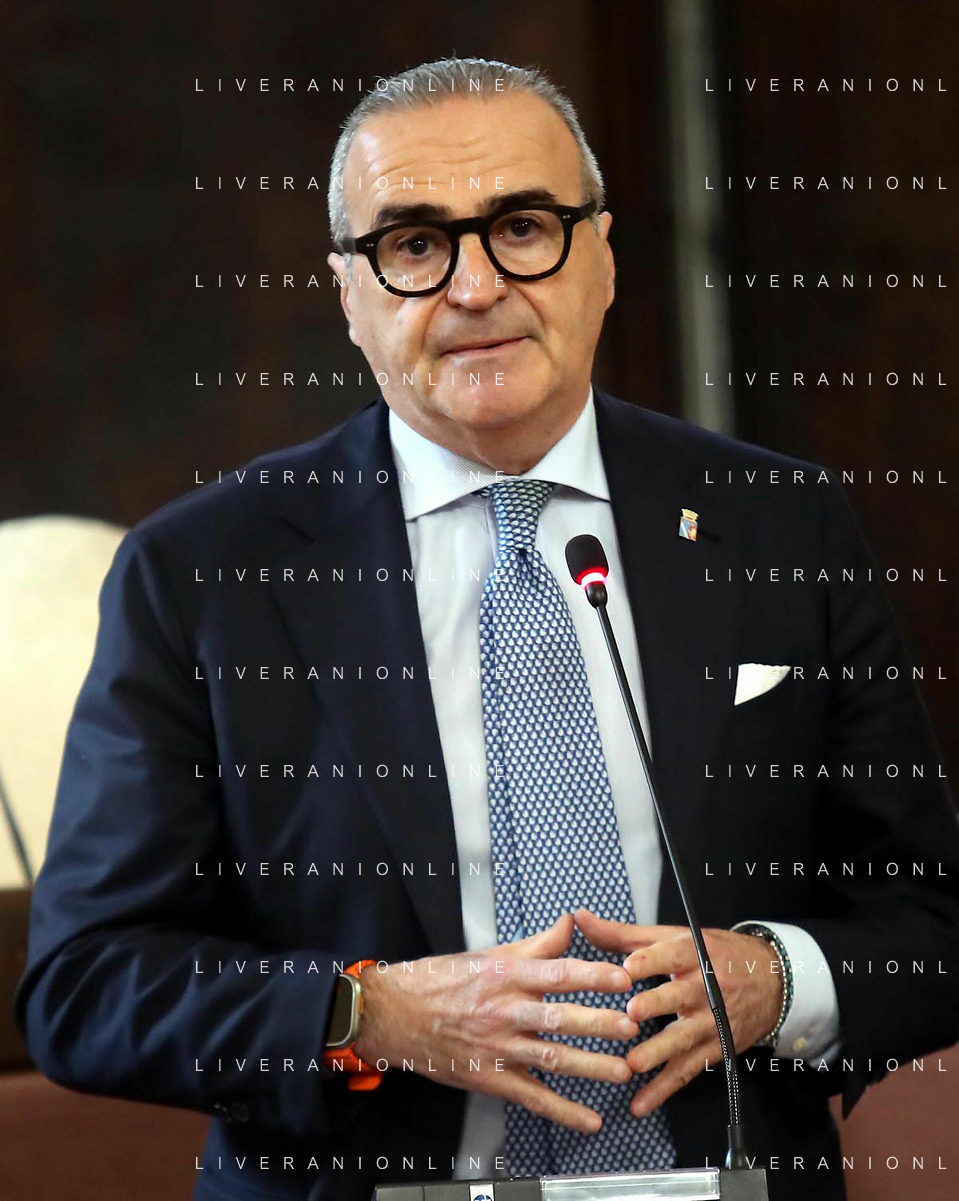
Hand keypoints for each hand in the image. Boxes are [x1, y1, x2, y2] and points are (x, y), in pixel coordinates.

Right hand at [352, 913, 638, 1131]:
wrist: (393, 1013)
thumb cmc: (441, 980)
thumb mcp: (488, 954)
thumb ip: (536, 944)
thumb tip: (571, 924)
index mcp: (505, 974)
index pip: (556, 973)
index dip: (591, 975)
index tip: (622, 977)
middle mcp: (503, 1009)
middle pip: (557, 1017)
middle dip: (597, 1022)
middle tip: (631, 1026)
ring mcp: (496, 1046)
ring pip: (549, 1057)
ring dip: (589, 1066)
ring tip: (622, 1070)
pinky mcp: (488, 1077)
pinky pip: (530, 1096)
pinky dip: (561, 1110)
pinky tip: (589, 1120)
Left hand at [573, 909, 782, 1115]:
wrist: (772, 981)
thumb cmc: (711, 954)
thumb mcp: (674, 937)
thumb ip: (623, 934)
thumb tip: (579, 917)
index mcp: (696, 953)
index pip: (674, 954)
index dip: (651, 960)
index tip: (628, 966)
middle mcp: (708, 987)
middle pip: (681, 996)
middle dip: (657, 1004)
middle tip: (631, 1012)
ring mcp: (714, 1021)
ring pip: (686, 1038)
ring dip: (660, 1052)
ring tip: (633, 1063)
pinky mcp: (716, 1049)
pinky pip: (688, 1071)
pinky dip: (664, 1089)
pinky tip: (640, 1102)